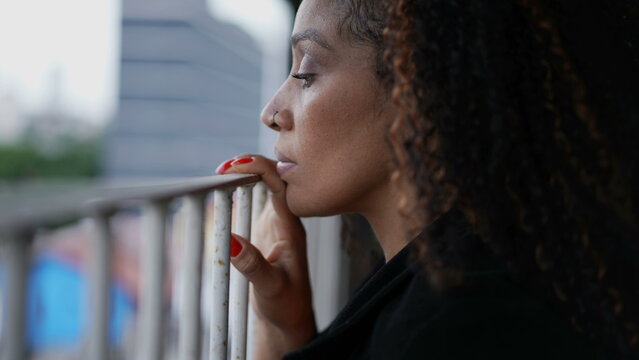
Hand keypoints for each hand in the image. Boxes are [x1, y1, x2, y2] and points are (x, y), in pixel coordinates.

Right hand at [216, 155, 316, 357]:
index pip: (280, 185)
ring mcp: (275, 223)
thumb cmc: (287, 306)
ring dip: (246, 174)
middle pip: (274, 177)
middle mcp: (285, 220)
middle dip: (251, 164)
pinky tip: (227, 188)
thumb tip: (232, 241)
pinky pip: (256, 199)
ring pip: (265, 186)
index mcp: (292, 227)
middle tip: (222, 169)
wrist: (290, 318)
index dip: (259, 168)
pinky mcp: (264, 230)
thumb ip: (252, 266)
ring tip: (222, 173)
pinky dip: (242, 189)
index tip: (233, 166)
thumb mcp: (270, 288)